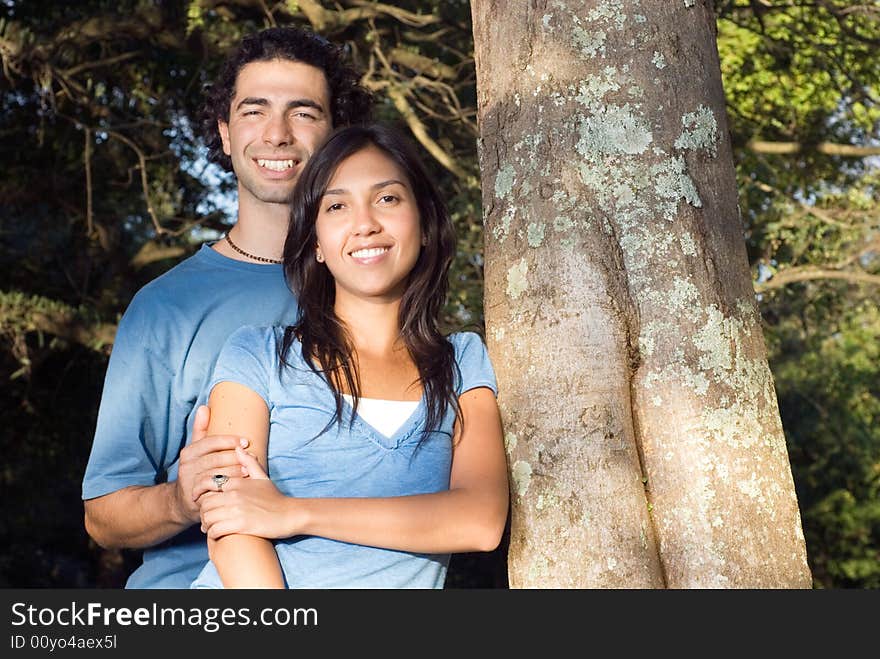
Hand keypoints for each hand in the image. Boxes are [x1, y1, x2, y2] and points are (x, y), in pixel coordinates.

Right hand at [173, 405, 249, 522]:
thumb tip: (204, 407)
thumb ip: (201, 430)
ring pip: (215, 475)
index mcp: (189, 452)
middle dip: (235, 457)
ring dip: (234, 472)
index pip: (210, 441)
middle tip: (252, 457)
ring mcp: (190, 482)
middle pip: (215, 459)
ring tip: (249, 471)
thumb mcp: (197, 450)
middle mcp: (187, 466)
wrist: (183, 500)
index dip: (228, 440)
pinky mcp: (195, 496)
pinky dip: (226, 487)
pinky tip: (238, 485)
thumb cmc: (197, 470)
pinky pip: (212, 491)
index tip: (245, 441)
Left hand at [198, 448, 297, 539]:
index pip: (207, 483)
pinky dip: (213, 534)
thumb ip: (249, 462)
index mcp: (237, 482)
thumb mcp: (262, 477)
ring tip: (210, 527)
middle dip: (202, 512)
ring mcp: (237, 510)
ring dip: (206, 524)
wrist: (290, 515)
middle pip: (205, 503)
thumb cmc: (275, 498)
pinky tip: (216, 535)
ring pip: (208, 517)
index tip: (199, 500)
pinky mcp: (241, 525)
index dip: (199, 492)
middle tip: (206, 517)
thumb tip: (238, 448)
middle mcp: (235, 494)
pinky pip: (216, 530)